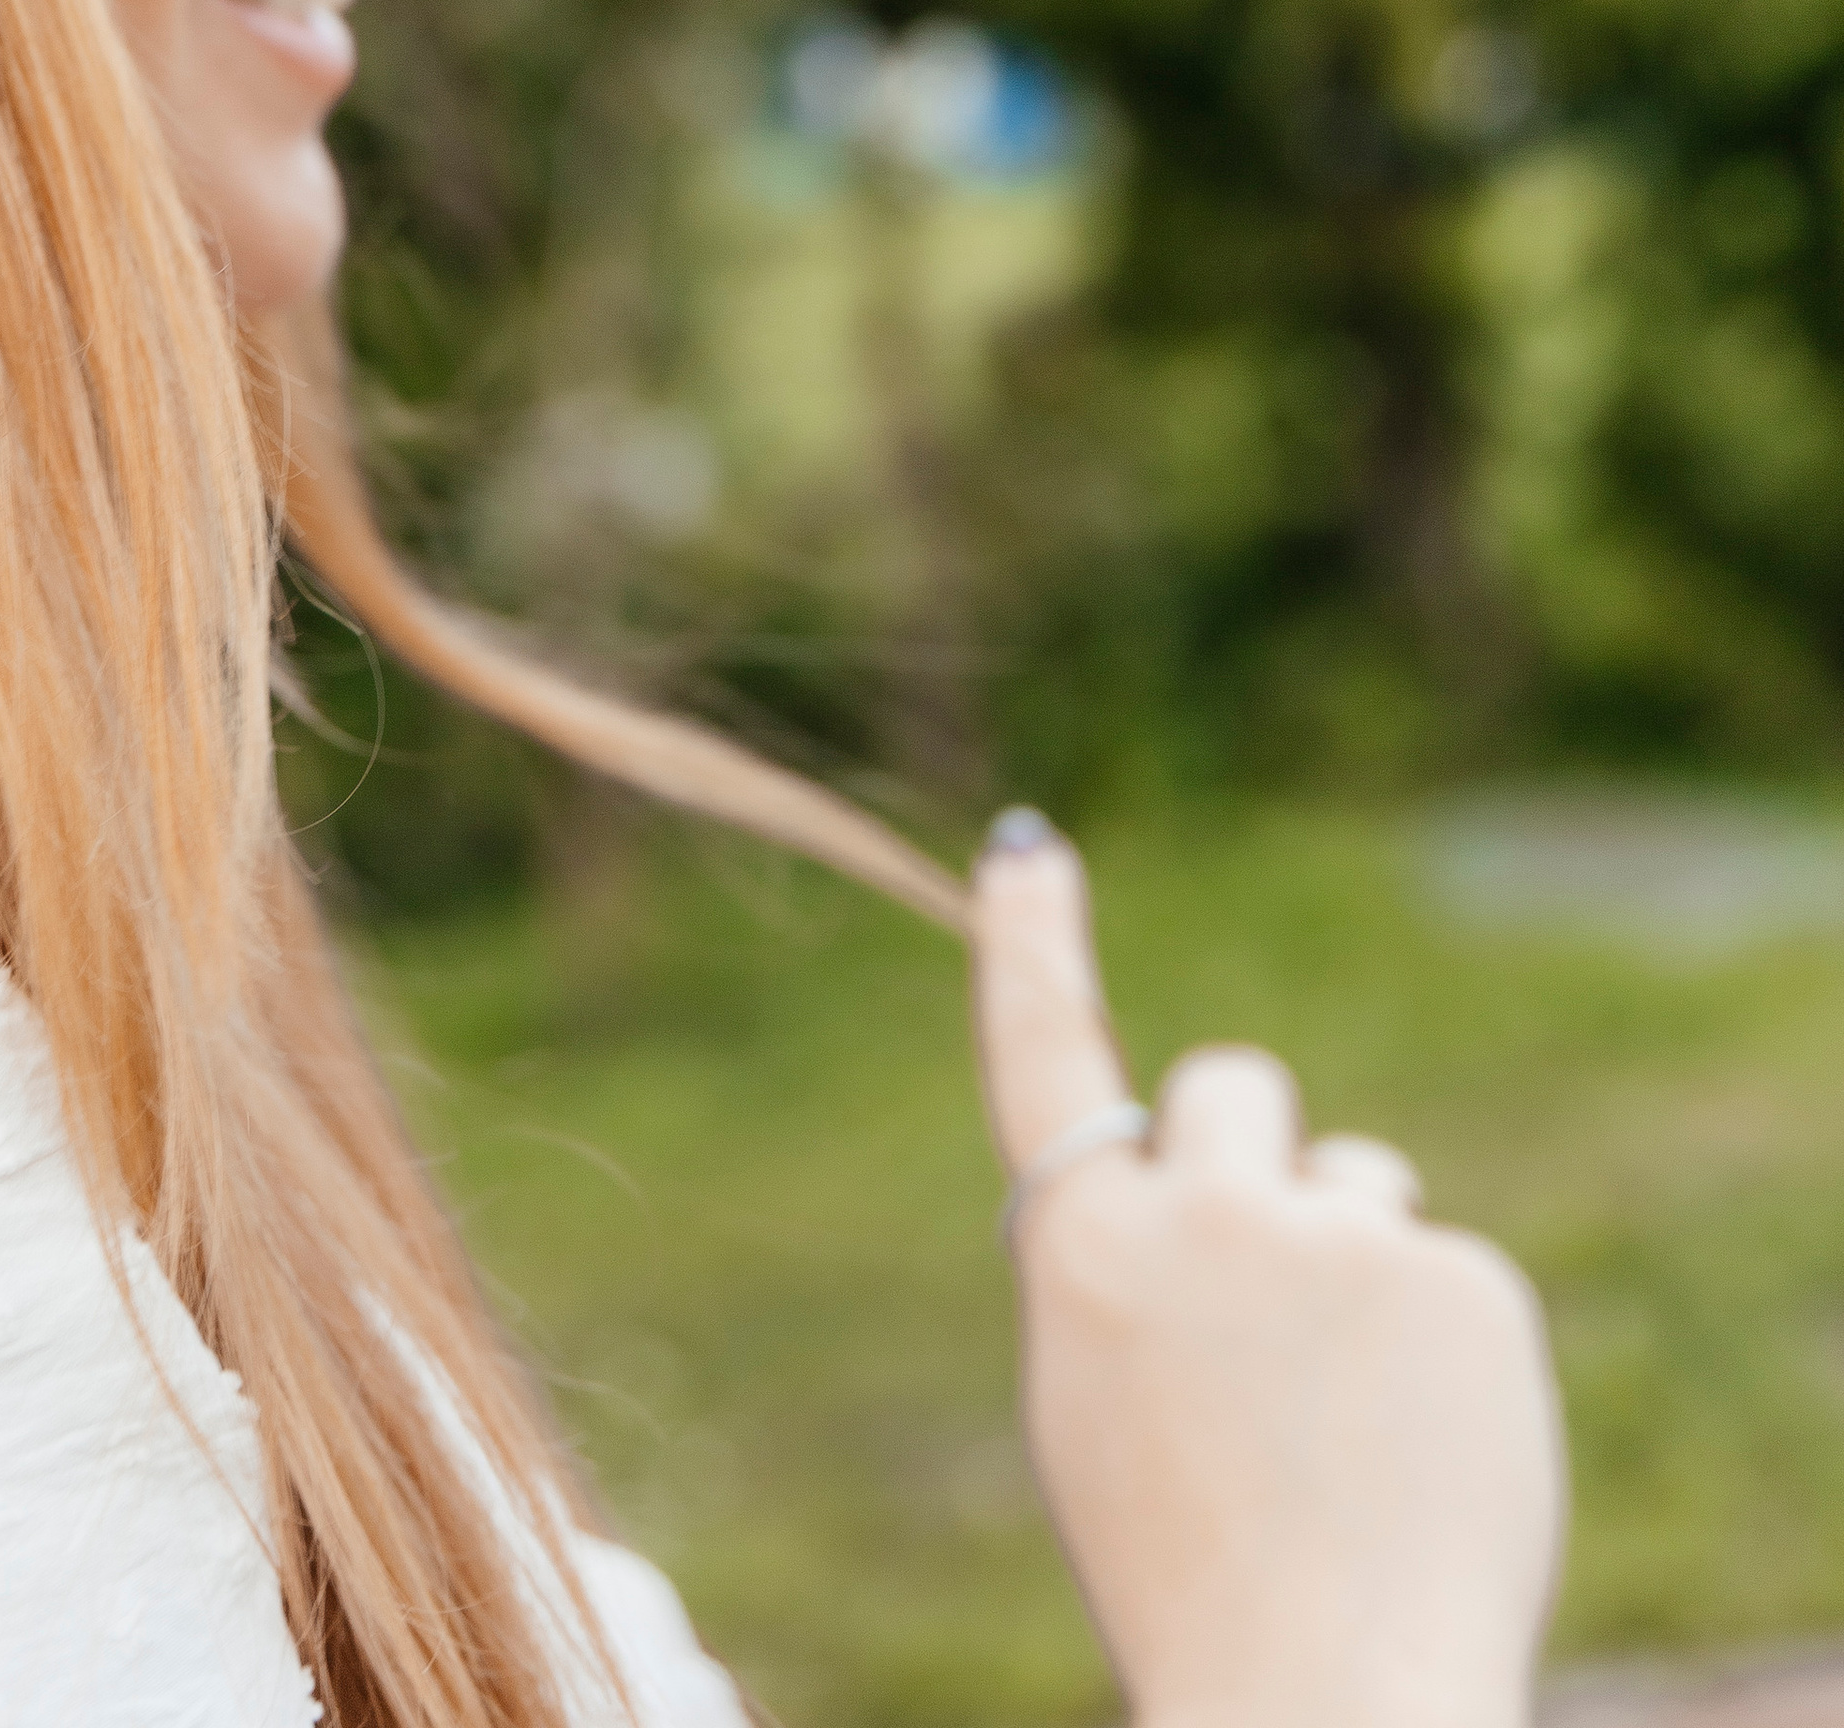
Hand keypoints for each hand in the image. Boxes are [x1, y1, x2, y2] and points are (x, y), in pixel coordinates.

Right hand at [972, 814, 1564, 1727]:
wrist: (1325, 1700)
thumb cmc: (1193, 1573)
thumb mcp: (1104, 1401)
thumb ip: (1137, 1266)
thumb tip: (1214, 1175)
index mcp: (1086, 1253)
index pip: (1043, 1052)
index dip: (1030, 939)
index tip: (1027, 845)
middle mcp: (1203, 1214)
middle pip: (1233, 1087)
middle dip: (1253, 1155)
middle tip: (1271, 1301)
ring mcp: (1340, 1237)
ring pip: (1353, 1180)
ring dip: (1352, 1263)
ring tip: (1349, 1424)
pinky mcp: (1460, 1278)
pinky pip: (1443, 1265)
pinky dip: (1439, 1345)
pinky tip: (1422, 1451)